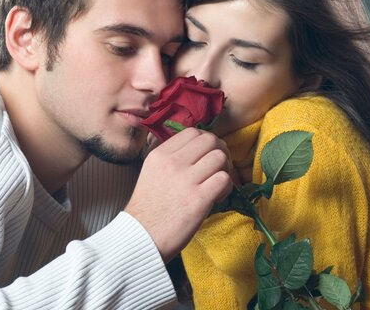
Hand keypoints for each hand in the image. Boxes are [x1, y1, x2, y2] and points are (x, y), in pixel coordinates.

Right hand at [125, 127, 232, 262]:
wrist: (141, 238)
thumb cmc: (148, 209)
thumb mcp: (151, 172)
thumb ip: (170, 158)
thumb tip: (196, 149)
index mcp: (160, 155)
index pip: (192, 132)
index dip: (206, 141)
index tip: (207, 154)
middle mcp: (172, 163)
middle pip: (210, 140)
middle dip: (220, 151)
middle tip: (219, 166)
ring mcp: (186, 180)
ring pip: (219, 157)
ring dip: (225, 169)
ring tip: (218, 183)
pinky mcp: (198, 199)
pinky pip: (224, 179)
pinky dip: (227, 187)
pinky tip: (218, 196)